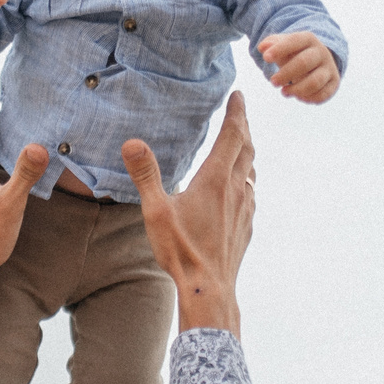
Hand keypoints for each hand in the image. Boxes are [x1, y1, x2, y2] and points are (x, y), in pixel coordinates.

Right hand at [121, 91, 253, 335]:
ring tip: (241, 142)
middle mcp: (236, 189)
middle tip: (240, 110)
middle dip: (244, 125)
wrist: (209, 288)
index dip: (237, 111)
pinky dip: (247, 177)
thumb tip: (131, 142)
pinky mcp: (246, 225)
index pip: (233, 134)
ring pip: (251, 170)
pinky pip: (251, 192)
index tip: (239, 95)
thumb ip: (146, 174)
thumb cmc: (182, 250)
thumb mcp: (156, 211)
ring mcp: (245, 208)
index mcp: (216, 179)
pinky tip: (240, 185)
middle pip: (246, 147)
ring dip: (247, 151)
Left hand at [257, 31, 340, 103]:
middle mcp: (321, 52)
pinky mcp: (334, 83)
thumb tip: (262, 47)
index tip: (265, 58)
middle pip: (304, 62)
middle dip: (286, 74)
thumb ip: (271, 44)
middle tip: (273, 82)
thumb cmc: (294, 53)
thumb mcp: (283, 45)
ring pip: (315, 81)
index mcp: (308, 39)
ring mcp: (329, 68)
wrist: (317, 61)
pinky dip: (309, 98)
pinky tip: (298, 97)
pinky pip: (323, 94)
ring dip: (297, 89)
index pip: (294, 41)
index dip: (280, 49)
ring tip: (284, 92)